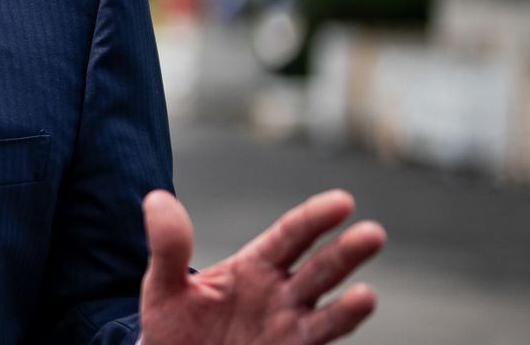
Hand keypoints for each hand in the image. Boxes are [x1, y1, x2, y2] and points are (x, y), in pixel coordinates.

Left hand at [139, 188, 384, 344]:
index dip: (315, 218)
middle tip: (372, 233)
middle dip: (345, 252)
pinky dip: (333, 335)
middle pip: (320, 269)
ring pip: (328, 314)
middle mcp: (281, 296)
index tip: (343, 201)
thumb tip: (156, 199)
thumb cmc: (175, 327)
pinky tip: (350, 318)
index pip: (290, 236)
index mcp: (255, 267)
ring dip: (350, 307)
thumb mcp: (164, 285)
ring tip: (368, 296)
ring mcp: (289, 330)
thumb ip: (168, 246)